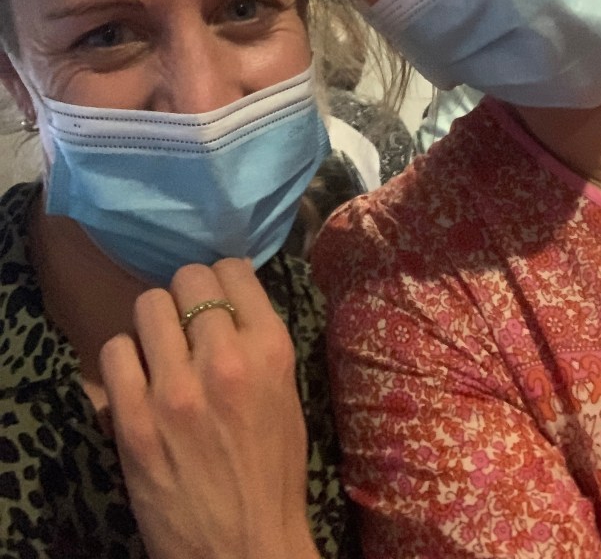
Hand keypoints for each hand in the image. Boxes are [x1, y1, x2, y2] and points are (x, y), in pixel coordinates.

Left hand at [100, 258, 318, 558]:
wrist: (244, 547)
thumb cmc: (272, 472)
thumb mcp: (286, 393)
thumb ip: (259, 340)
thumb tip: (230, 293)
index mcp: (271, 349)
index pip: (232, 270)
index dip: (220, 278)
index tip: (215, 296)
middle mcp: (225, 359)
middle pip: (187, 279)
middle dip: (185, 296)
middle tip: (184, 324)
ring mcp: (176, 389)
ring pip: (147, 305)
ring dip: (152, 323)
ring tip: (159, 349)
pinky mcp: (133, 420)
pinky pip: (114, 351)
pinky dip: (123, 359)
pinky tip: (136, 379)